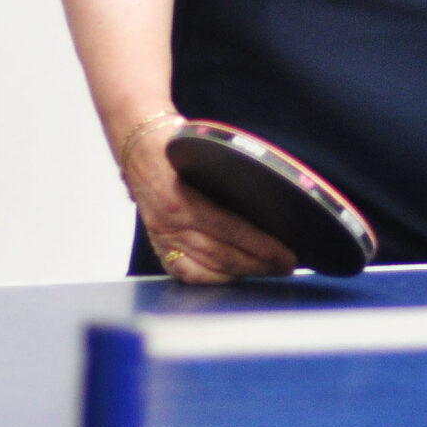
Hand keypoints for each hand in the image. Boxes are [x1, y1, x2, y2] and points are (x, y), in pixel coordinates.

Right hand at [119, 116, 297, 283]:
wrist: (139, 150)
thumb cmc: (177, 147)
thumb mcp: (206, 155)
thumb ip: (231, 178)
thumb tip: (270, 200)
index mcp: (182, 199)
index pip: (230, 231)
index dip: (262, 247)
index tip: (287, 254)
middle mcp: (170, 223)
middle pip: (222, 255)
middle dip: (259, 264)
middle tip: (286, 265)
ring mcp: (163, 237)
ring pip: (208, 268)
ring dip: (242, 272)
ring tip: (267, 270)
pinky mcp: (159, 245)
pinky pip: (187, 273)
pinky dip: (213, 278)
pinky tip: (233, 276)